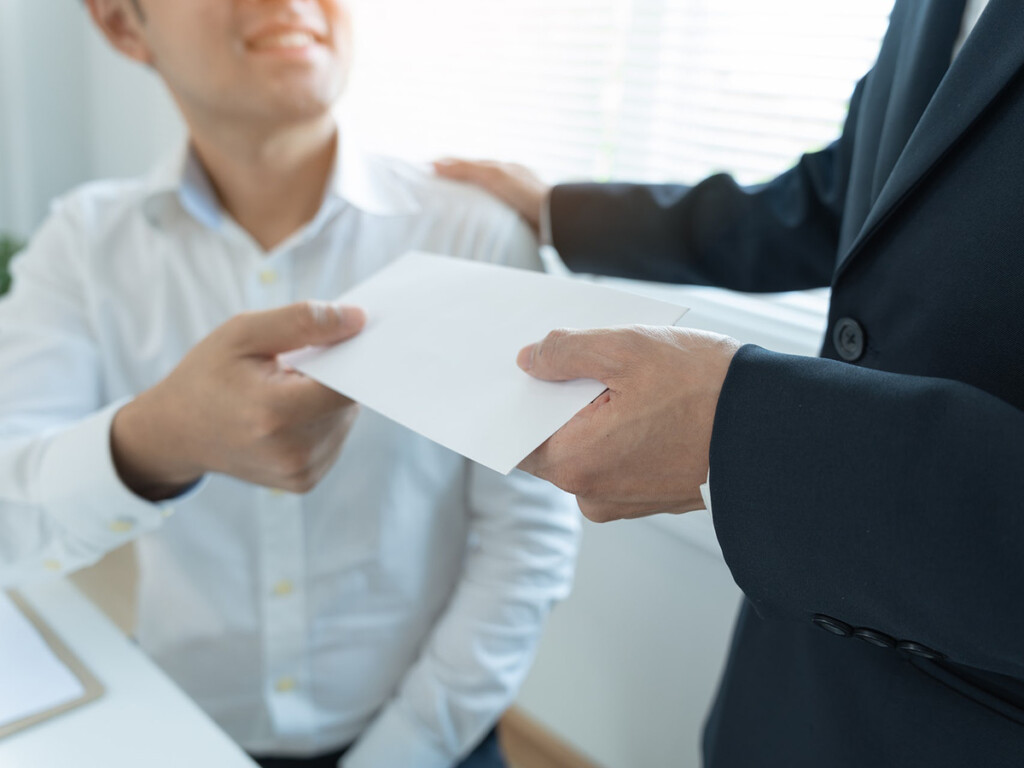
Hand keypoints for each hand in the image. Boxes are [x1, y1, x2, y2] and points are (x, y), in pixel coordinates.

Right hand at [111, 301, 365, 499]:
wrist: (175, 433)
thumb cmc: (208, 376)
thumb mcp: (244, 333)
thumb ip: (303, 321)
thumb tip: (358, 320)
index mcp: (275, 413)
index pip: (347, 382)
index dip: (351, 356)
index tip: (345, 337)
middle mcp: (293, 452)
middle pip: (348, 401)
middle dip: (333, 375)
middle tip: (295, 363)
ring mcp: (300, 473)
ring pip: (345, 419)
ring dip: (327, 399)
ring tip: (285, 389)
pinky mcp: (304, 482)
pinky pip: (335, 438)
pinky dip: (321, 420)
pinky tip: (288, 413)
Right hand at [433, 158, 549, 235]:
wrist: (555, 219)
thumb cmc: (527, 194)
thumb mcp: (494, 176)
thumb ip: (466, 169)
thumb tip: (435, 163)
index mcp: (503, 167)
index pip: (468, 163)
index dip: (447, 165)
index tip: (426, 170)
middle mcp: (509, 181)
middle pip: (476, 179)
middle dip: (456, 181)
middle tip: (433, 190)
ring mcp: (514, 199)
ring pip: (485, 196)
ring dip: (469, 200)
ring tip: (449, 209)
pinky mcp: (518, 217)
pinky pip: (494, 213)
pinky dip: (481, 214)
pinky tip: (475, 222)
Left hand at [517, 326, 739, 521]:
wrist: (775, 433)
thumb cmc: (706, 391)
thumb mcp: (628, 349)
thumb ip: (567, 352)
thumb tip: (529, 360)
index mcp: (576, 463)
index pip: (519, 435)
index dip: (522, 398)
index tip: (531, 369)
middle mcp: (593, 493)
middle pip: (555, 440)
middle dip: (564, 400)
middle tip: (588, 360)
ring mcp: (623, 501)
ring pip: (589, 448)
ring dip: (598, 414)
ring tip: (629, 379)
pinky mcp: (651, 498)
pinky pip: (618, 459)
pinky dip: (623, 432)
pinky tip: (649, 402)